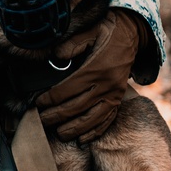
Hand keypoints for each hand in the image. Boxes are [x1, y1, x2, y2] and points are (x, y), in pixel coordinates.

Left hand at [36, 11, 140, 142]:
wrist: (132, 33)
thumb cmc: (106, 32)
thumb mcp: (89, 31)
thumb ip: (72, 44)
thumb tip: (56, 57)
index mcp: (96, 68)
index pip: (67, 89)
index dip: (50, 98)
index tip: (38, 103)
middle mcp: (107, 84)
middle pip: (77, 107)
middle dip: (57, 116)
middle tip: (41, 121)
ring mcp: (114, 94)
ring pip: (92, 118)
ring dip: (74, 129)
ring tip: (59, 134)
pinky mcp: (118, 99)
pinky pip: (107, 119)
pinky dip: (95, 131)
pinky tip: (83, 139)